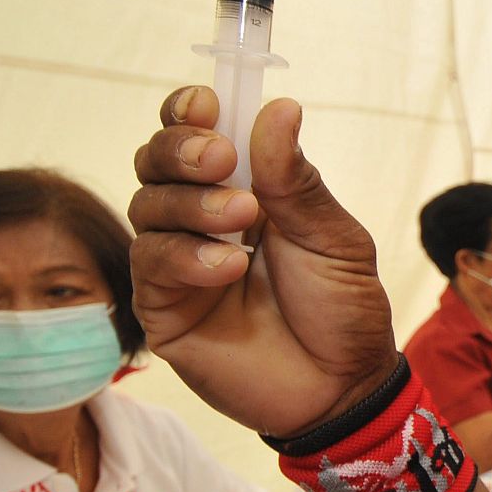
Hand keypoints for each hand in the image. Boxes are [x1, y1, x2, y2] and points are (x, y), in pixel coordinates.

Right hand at [129, 87, 397, 439]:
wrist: (344, 387)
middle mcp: (201, 220)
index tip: (207, 104)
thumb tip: (279, 107)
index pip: (195, 134)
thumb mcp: (333, 239)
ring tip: (242, 222)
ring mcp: (178, 264)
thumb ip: (297, 181)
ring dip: (190, 204)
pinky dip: (184, 258)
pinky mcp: (164, 310)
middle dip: (180, 148)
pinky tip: (226, 268)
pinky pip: (148, 265)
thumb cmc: (343, 311)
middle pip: (156, 160)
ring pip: (146, 206)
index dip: (188, 112)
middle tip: (222, 160)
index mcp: (245, 190)